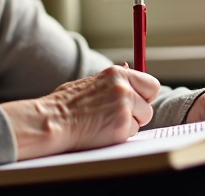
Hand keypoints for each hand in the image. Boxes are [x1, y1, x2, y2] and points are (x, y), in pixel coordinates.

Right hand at [1, 65, 160, 159]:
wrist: (53, 120)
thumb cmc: (66, 103)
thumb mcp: (91, 82)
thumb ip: (113, 81)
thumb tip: (128, 70)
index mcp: (117, 74)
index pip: (151, 84)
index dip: (145, 95)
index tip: (138, 101)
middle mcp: (123, 88)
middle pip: (149, 105)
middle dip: (138, 113)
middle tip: (117, 115)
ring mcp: (124, 107)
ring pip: (141, 120)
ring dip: (128, 124)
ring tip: (105, 122)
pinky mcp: (121, 126)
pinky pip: (131, 134)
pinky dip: (119, 135)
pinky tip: (102, 131)